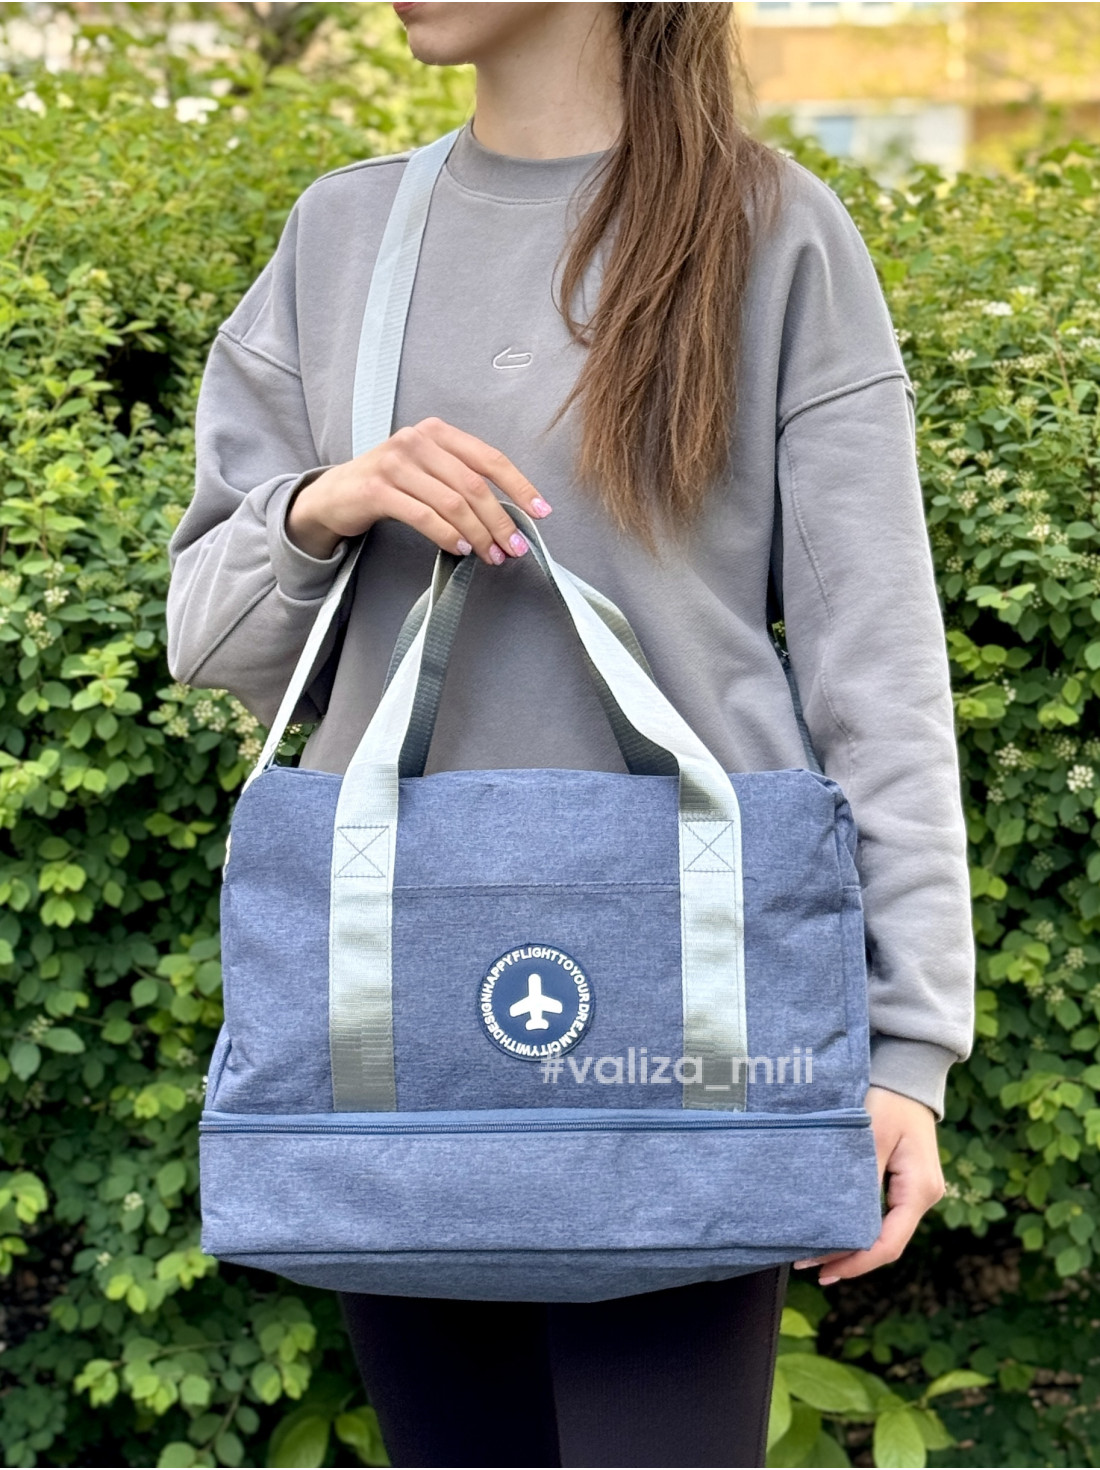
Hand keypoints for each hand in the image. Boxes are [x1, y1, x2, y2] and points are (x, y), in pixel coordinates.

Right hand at [285, 416, 551, 564]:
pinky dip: (447, 535)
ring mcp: (395, 462)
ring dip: (478, 534)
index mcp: (438, 432)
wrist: (334, 495)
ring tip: (491, 556)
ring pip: (451, 503)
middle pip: (473, 485)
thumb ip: (461, 482)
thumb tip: (508, 517)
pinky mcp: (377, 489)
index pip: (489, 458)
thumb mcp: (428, 472)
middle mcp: (417, 440)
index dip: (520, 486)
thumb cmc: (390, 486)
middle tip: (515, 548)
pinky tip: (461, 550)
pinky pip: (423, 515)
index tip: (541, 512)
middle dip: (500, 521)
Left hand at [792, 1084, 944, 1285]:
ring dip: (852, 1241)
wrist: (906, 1072)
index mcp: (919, 1190)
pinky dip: (858, 1222)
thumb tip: (842, 1220)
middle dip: (849, 1256)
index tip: (825, 1271)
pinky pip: (882, 1212)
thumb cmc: (889, 1098)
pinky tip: (835, 1226)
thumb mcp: (870, 1135)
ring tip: (815, 1251)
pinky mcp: (905, 1180)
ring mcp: (915, 1189)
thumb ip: (859, 1178)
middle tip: (808, 1264)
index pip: (888, 1243)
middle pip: (886, 1242)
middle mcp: (923, 1195)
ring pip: (883, 1229)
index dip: (856, 1262)